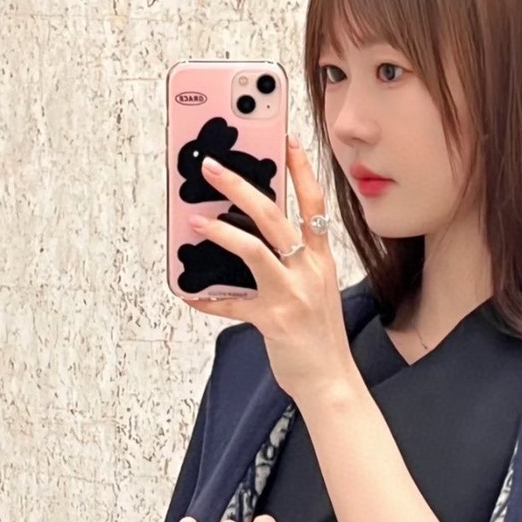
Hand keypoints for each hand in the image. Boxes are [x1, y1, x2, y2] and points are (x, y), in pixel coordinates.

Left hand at [181, 135, 355, 403]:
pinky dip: (209, 298)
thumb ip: (291, 265)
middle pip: (275, 216)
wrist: (331, 381)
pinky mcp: (274, 320)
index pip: (314, 204)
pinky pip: (233, 303)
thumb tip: (249, 242)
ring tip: (194, 219)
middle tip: (211, 167)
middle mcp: (310, 271)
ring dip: (221, 231)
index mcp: (321, 260)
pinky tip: (190, 293)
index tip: (286, 140)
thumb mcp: (314, 291)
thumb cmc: (318, 337)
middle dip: (241, 186)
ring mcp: (293, 294)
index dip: (301, 170)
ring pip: (255, 249)